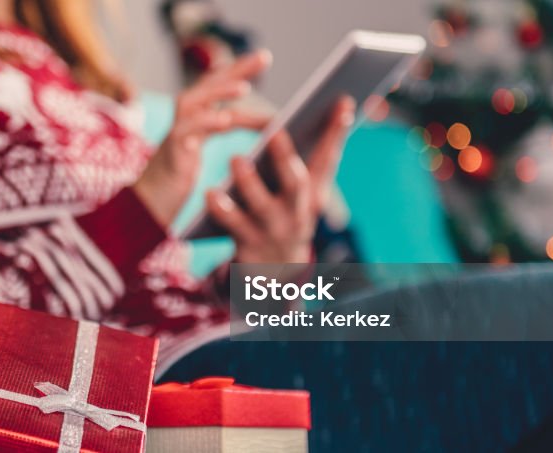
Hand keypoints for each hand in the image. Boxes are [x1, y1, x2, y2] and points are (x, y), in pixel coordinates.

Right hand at [134, 50, 272, 226]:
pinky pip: (185, 132)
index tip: (264, 57)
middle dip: (236, 70)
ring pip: (194, 103)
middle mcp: (183, 121)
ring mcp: (175, 135)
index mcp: (194, 119)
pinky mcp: (170, 154)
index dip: (239, 71)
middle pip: (209, 86)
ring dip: (218, 92)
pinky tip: (224, 119)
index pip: (218, 88)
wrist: (145, 208)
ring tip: (244, 88)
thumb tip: (263, 121)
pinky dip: (204, 122)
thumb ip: (221, 128)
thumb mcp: (202, 149)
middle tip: (264, 56)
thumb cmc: (176, 181)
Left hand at [205, 97, 355, 263]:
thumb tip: (326, 110)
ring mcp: (273, 230)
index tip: (342, 102)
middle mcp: (297, 212)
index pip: (328, 160)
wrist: (275, 270)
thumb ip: (309, 158)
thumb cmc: (287, 214)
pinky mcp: (248, 245)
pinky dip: (221, 210)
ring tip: (237, 158)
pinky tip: (210, 194)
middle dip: (286, 159)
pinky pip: (232, 226)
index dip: (336, 133)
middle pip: (296, 185)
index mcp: (313, 194)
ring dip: (249, 182)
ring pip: (261, 206)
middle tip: (275, 133)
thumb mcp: (304, 193)